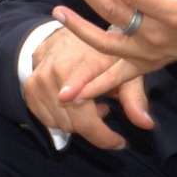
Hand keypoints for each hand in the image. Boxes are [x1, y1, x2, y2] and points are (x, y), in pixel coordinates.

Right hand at [23, 28, 152, 150]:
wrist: (66, 33)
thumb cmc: (99, 53)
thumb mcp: (123, 69)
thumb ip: (134, 98)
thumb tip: (147, 125)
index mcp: (83, 68)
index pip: (88, 118)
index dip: (104, 136)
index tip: (120, 142)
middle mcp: (57, 74)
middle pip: (75, 125)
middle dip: (95, 127)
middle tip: (105, 111)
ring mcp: (40, 82)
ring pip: (62, 125)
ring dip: (78, 122)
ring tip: (90, 104)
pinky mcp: (29, 88)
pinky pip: (47, 121)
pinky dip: (62, 119)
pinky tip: (73, 104)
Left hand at [51, 0, 176, 102]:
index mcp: (175, 14)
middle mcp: (158, 36)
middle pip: (114, 13)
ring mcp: (149, 53)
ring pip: (106, 44)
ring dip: (79, 30)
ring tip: (57, 12)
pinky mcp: (144, 65)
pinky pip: (115, 77)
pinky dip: (93, 85)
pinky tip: (69, 91)